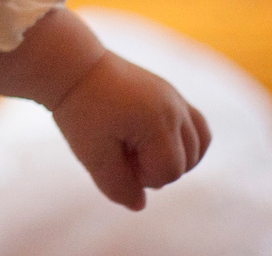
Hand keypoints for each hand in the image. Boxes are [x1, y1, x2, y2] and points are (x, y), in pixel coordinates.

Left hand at [50, 53, 210, 209]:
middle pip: (185, 163)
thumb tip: (140, 204)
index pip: (168, 173)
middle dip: (154, 166)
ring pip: (198, 146)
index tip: (113, 154)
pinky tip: (157, 143)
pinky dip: (186, 142)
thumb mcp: (92, 155)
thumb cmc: (80, 110)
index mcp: (158, 122)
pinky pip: (197, 125)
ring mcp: (176, 98)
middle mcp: (174, 108)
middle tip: (120, 148)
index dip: (140, 175)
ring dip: (173, 156)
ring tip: (137, 146)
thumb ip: (117, 186)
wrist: (73, 67)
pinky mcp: (171, 93)